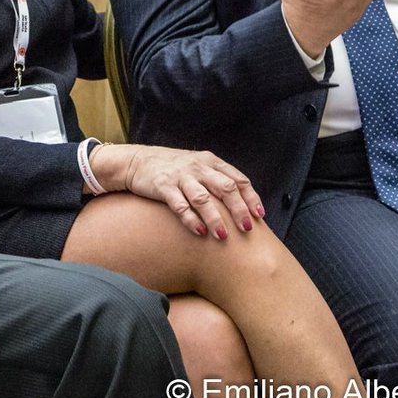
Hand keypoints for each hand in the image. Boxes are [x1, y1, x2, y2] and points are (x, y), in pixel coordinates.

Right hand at [92, 144, 264, 238]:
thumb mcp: (197, 167)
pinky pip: (180, 204)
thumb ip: (217, 180)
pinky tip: (199, 231)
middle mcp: (198, 167)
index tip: (260, 215)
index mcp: (210, 162)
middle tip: (247, 229)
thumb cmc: (172, 169)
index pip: (238, 179)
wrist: (136, 161)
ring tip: (223, 236)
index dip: (250, 197)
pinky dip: (190, 219)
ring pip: (203, 197)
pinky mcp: (163, 186)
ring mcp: (180, 176)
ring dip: (215, 217)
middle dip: (238, 209)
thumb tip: (242, 205)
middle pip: (225, 188)